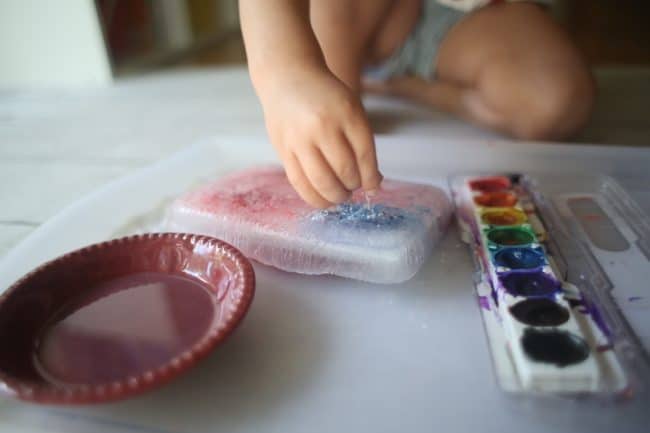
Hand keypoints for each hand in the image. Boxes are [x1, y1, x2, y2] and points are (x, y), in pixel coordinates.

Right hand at [260, 67, 381, 207]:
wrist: (288, 78)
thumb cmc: (326, 99)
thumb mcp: (352, 109)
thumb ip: (363, 144)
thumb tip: (373, 184)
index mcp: (347, 113)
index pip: (365, 156)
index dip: (371, 178)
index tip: (372, 186)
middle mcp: (323, 126)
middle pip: (345, 170)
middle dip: (353, 186)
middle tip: (353, 187)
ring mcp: (300, 139)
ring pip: (322, 181)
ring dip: (335, 196)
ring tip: (340, 195)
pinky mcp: (284, 150)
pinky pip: (300, 183)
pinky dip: (314, 197)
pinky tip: (323, 200)